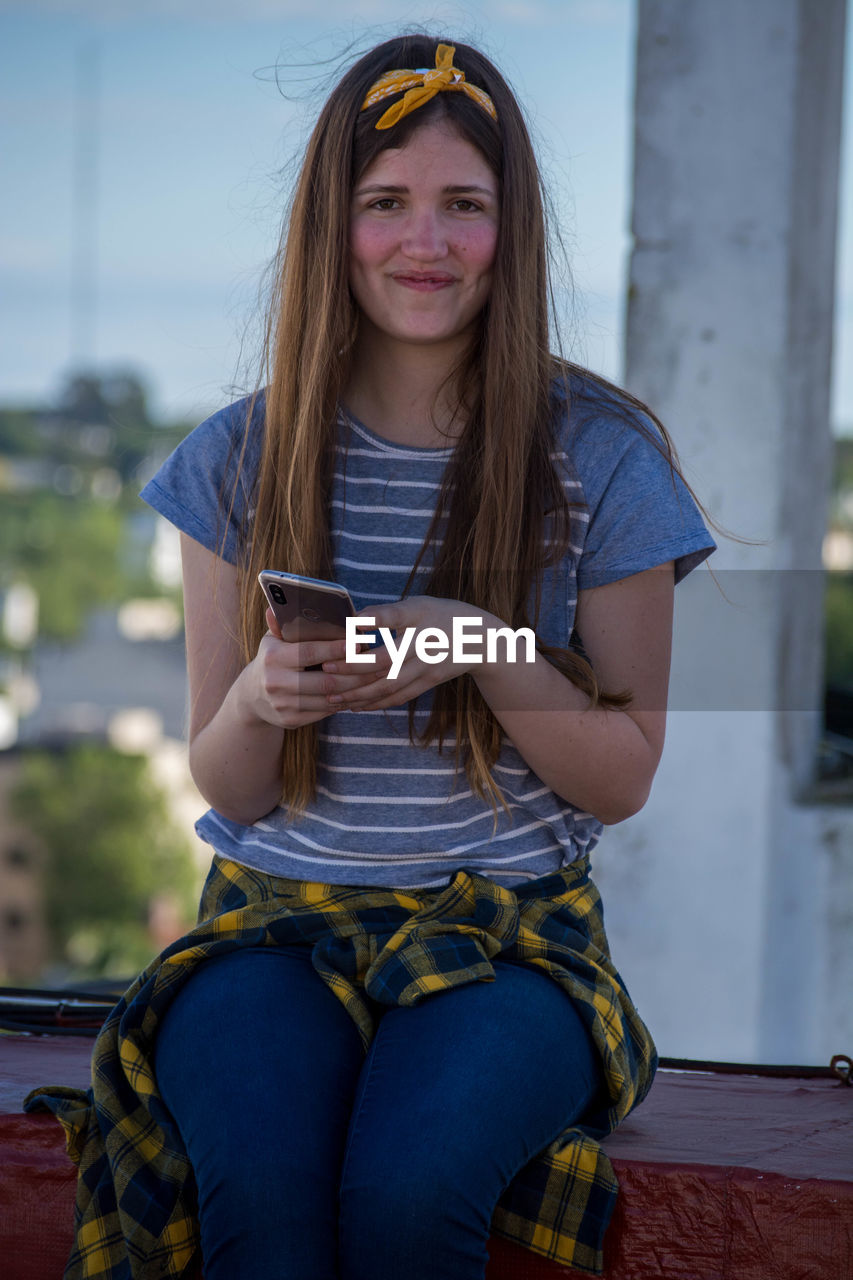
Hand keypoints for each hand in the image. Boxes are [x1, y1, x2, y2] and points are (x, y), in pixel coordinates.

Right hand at [243, 608, 392, 727]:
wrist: (251, 696)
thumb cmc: (272, 658)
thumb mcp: (273, 639)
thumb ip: (284, 622)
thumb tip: (286, 601)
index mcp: (272, 657)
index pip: (311, 652)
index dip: (339, 648)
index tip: (362, 642)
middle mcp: (275, 683)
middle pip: (326, 680)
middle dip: (357, 673)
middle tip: (380, 664)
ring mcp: (282, 705)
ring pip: (329, 699)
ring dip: (356, 689)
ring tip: (375, 678)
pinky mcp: (290, 721)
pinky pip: (324, 711)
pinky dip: (344, 702)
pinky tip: (359, 692)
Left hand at [321, 596, 491, 710]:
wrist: (481, 640)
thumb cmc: (441, 616)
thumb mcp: (419, 605)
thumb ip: (388, 613)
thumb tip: (352, 622)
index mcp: (419, 615)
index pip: (394, 616)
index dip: (372, 619)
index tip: (350, 624)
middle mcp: (423, 642)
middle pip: (384, 660)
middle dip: (352, 668)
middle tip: (325, 670)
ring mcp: (426, 666)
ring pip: (388, 684)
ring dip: (358, 692)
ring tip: (332, 695)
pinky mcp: (428, 682)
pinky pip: (398, 696)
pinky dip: (375, 702)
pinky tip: (355, 705)